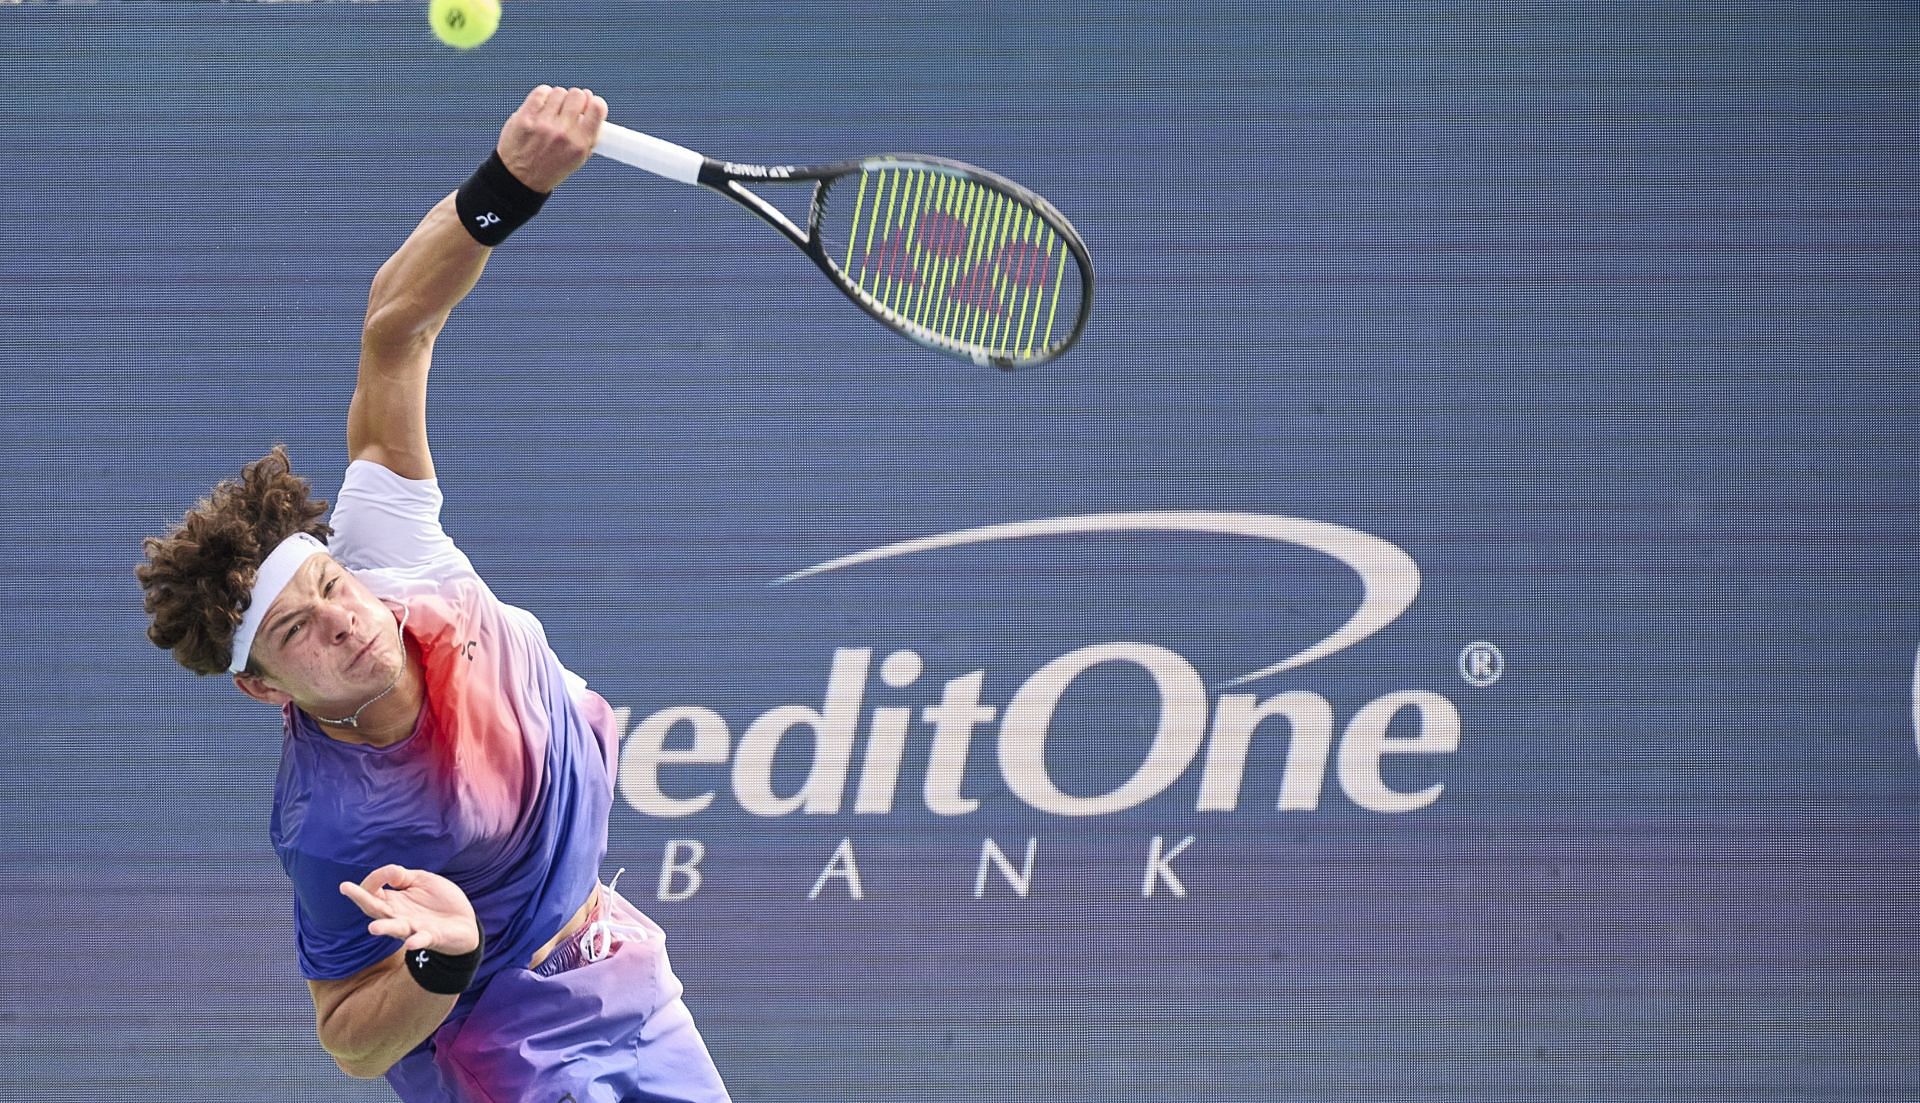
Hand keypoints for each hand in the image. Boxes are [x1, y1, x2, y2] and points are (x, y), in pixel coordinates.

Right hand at [340, 864, 480, 955]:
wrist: (464, 922)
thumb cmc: (439, 900)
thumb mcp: (421, 880)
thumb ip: (402, 876)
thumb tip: (388, 873)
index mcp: (394, 902)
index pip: (373, 891)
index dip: (375, 879)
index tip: (387, 873)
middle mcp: (398, 916)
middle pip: (376, 909)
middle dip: (361, 899)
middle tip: (345, 888)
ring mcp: (413, 928)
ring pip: (395, 928)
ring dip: (385, 928)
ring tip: (372, 928)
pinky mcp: (431, 937)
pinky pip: (421, 940)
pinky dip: (416, 942)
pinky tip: (411, 943)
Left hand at [495, 84, 607, 192]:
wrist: (519, 179)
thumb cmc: (550, 168)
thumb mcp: (577, 159)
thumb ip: (588, 134)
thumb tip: (593, 103)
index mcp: (579, 145)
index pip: (597, 108)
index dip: (595, 102)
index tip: (591, 104)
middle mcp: (562, 133)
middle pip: (578, 95)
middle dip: (577, 99)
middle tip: (571, 107)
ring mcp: (543, 124)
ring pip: (559, 92)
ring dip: (558, 98)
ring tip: (554, 110)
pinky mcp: (525, 117)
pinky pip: (541, 92)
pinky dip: (544, 95)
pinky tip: (543, 106)